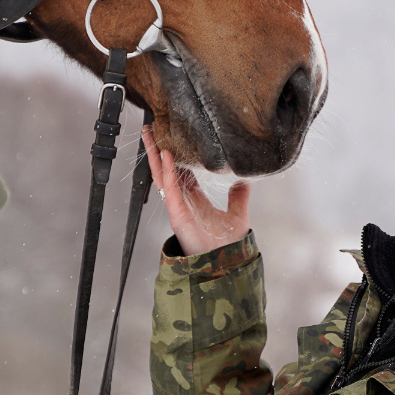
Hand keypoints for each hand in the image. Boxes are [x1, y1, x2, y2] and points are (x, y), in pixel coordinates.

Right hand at [143, 125, 249, 255]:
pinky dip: (167, 171)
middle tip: (152, 130)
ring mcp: (178, 207)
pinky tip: (165, 155)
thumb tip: (244, 182)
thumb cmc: (227, 246)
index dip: (176, 156)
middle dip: (158, 150)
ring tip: (149, 135)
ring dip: (155, 155)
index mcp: (195, 201)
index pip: (182, 173)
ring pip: (162, 176)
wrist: (225, 264)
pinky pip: (170, 189)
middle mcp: (183, 202)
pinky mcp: (177, 214)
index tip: (173, 140)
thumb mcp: (238, 215)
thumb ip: (239, 198)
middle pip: (167, 170)